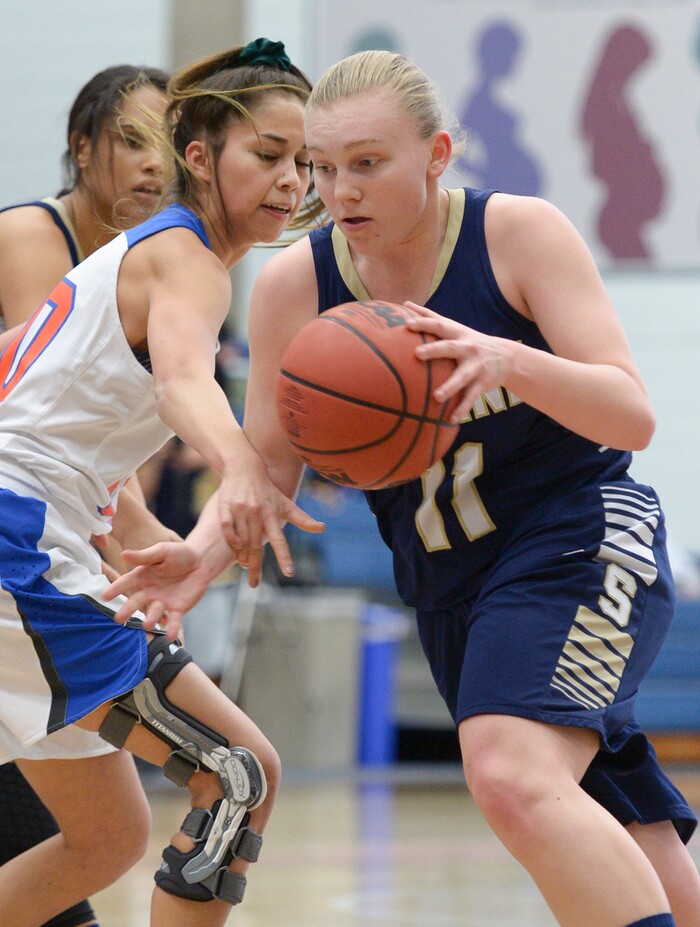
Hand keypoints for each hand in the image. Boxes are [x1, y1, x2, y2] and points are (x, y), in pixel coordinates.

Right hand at [103, 542, 204, 640]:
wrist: (201, 562)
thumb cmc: (178, 554)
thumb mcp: (162, 551)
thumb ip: (144, 556)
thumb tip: (124, 554)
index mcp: (143, 576)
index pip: (126, 583)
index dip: (116, 588)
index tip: (104, 596)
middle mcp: (150, 591)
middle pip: (137, 601)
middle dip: (128, 610)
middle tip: (118, 619)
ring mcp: (163, 602)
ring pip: (155, 612)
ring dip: (150, 618)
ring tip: (147, 625)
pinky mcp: (177, 609)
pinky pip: (173, 620)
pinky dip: (172, 628)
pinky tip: (171, 636)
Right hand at [217, 462, 323, 587]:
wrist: (244, 467)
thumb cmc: (268, 490)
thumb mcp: (286, 503)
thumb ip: (303, 519)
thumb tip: (323, 528)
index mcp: (272, 514)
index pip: (280, 540)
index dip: (284, 557)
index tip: (289, 573)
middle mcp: (257, 513)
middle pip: (256, 546)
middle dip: (255, 568)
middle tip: (254, 584)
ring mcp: (240, 510)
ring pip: (241, 541)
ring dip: (243, 557)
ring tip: (245, 566)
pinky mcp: (225, 507)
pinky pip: (227, 531)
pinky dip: (231, 542)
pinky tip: (236, 550)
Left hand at [405, 301, 510, 421]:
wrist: (506, 356)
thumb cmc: (468, 341)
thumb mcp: (453, 327)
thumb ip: (430, 316)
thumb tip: (405, 304)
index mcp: (457, 333)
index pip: (438, 325)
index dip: (423, 323)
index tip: (407, 325)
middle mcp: (467, 347)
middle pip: (449, 348)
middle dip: (434, 350)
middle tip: (417, 354)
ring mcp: (476, 366)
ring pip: (462, 377)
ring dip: (450, 386)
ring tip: (436, 397)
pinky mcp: (482, 383)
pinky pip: (471, 397)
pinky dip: (462, 408)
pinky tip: (451, 419)